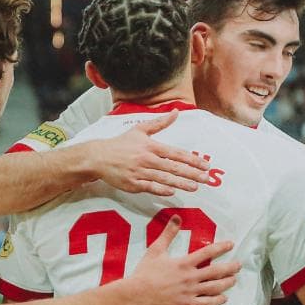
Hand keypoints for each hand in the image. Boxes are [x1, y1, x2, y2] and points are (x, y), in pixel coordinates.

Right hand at [75, 111, 207, 196]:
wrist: (98, 157)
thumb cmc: (121, 144)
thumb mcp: (140, 130)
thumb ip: (160, 123)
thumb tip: (176, 112)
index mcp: (151, 146)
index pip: (176, 153)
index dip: (192, 159)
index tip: (205, 165)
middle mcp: (147, 159)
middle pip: (173, 167)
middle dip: (192, 173)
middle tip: (207, 179)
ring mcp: (140, 172)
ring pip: (164, 179)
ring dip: (181, 183)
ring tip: (195, 187)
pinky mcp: (132, 184)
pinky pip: (150, 187)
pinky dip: (161, 190)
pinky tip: (173, 191)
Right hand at [126, 216, 238, 304]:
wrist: (136, 293)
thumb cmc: (145, 271)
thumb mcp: (156, 249)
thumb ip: (168, 233)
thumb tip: (177, 217)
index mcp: (184, 263)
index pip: (207, 252)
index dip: (221, 247)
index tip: (231, 244)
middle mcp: (190, 277)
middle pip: (216, 271)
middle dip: (230, 268)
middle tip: (239, 265)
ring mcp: (189, 292)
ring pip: (214, 288)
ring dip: (226, 283)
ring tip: (234, 280)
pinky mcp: (186, 304)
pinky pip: (206, 303)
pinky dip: (217, 301)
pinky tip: (224, 298)